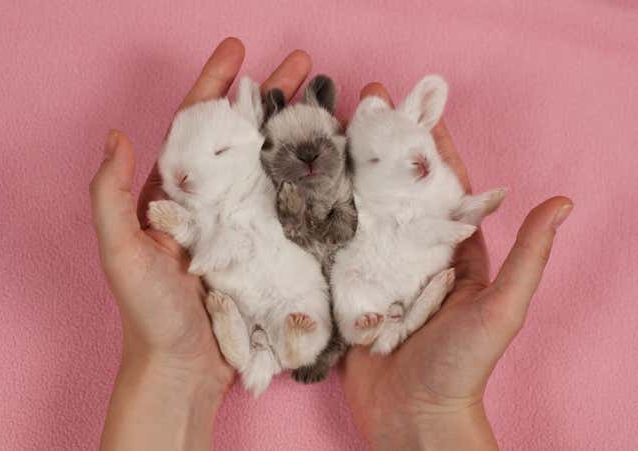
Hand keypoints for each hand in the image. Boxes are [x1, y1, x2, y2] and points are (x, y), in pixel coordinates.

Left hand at [90, 37, 313, 450]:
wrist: (185, 368)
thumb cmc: (149, 314)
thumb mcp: (121, 254)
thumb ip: (111, 197)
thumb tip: (115, 137)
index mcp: (177, 192)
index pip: (196, 126)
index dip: (214, 85)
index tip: (237, 50)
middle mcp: (214, 200)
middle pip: (244, 135)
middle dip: (270, 96)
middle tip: (302, 64)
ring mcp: (246, 222)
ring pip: (273, 164)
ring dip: (297, 130)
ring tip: (327, 101)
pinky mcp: (270, 247)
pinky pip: (293, 204)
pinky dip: (312, 178)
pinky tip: (335, 160)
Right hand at [340, 84, 572, 449]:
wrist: (412, 416)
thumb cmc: (461, 365)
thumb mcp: (501, 308)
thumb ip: (527, 256)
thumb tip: (563, 202)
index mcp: (453, 252)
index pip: (443, 188)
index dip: (432, 147)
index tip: (417, 107)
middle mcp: (414, 254)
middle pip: (398, 190)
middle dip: (383, 148)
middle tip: (364, 104)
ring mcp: (378, 268)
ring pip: (363, 211)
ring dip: (349, 173)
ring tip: (331, 133)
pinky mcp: (348, 287)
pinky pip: (335, 246)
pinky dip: (323, 216)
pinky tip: (307, 186)